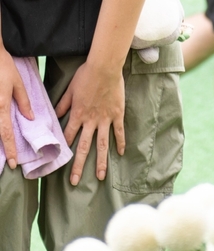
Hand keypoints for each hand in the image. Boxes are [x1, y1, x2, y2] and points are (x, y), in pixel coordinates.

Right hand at [0, 49, 33, 168]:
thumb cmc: (4, 68)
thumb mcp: (17, 84)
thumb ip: (24, 103)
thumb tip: (30, 119)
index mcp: (1, 106)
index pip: (5, 133)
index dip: (10, 149)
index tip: (15, 162)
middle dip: (1, 149)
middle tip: (10, 163)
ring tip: (5, 154)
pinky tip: (2, 135)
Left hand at [54, 60, 125, 184]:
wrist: (105, 68)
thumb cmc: (86, 76)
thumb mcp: (69, 89)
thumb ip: (63, 104)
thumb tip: (56, 115)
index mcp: (77, 114)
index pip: (69, 135)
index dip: (65, 149)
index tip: (62, 161)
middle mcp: (91, 121)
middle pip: (84, 147)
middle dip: (79, 165)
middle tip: (76, 181)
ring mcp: (105, 119)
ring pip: (102, 144)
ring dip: (101, 161)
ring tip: (101, 176)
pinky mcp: (117, 114)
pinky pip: (119, 131)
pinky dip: (120, 142)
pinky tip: (121, 152)